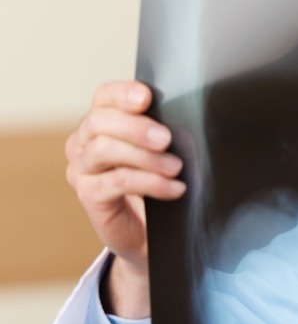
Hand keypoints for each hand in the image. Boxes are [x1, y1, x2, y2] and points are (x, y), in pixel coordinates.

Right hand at [64, 81, 185, 317]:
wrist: (151, 230)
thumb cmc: (158, 178)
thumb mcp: (163, 150)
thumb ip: (163, 130)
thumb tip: (188, 115)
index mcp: (102, 121)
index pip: (105, 97)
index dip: (123, 94)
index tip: (146, 98)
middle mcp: (84, 142)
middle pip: (100, 121)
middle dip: (136, 127)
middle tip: (166, 139)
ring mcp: (82, 169)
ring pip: (104, 150)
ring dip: (145, 157)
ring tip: (176, 167)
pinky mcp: (89, 195)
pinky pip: (117, 182)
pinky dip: (150, 183)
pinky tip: (175, 189)